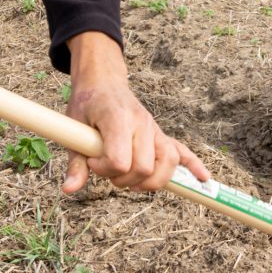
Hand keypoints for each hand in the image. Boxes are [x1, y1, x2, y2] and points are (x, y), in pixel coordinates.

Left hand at [61, 32, 208, 193]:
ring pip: (167, 163)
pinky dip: (194, 165)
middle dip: (122, 178)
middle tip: (106, 169)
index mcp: (118, 119)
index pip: (120, 160)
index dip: (104, 169)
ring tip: (130, 181)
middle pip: (144, 167)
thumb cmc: (87, 105)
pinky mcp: (160, 135)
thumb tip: (68, 190)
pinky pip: (183, 151)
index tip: (91, 161)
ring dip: (150, 181)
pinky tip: (203, 179)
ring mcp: (154, 129)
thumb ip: (76, 162)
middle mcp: (141, 124)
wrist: (103, 83)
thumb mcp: (74, 131)